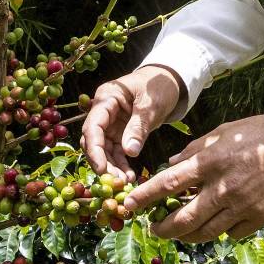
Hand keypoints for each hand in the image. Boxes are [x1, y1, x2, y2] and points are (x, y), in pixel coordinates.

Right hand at [80, 64, 183, 183]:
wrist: (169, 81)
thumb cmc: (159, 85)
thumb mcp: (151, 105)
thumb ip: (139, 126)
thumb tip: (129, 151)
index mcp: (106, 98)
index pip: (93, 126)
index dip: (94, 149)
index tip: (101, 169)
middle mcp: (103, 111)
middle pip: (94, 141)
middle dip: (103, 162)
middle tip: (115, 182)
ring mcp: (110, 123)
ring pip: (104, 150)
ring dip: (112, 167)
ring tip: (125, 182)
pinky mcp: (119, 132)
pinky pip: (115, 151)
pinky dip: (120, 164)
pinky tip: (129, 176)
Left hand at [123, 114, 263, 242]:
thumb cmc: (260, 134)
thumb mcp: (223, 132)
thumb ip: (195, 149)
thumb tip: (171, 164)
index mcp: (211, 162)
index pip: (169, 183)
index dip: (146, 197)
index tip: (129, 206)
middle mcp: (222, 189)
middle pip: (183, 219)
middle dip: (163, 228)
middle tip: (154, 228)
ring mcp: (240, 207)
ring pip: (204, 233)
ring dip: (186, 236)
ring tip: (178, 233)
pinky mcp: (257, 220)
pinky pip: (230, 233)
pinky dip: (219, 232)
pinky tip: (215, 226)